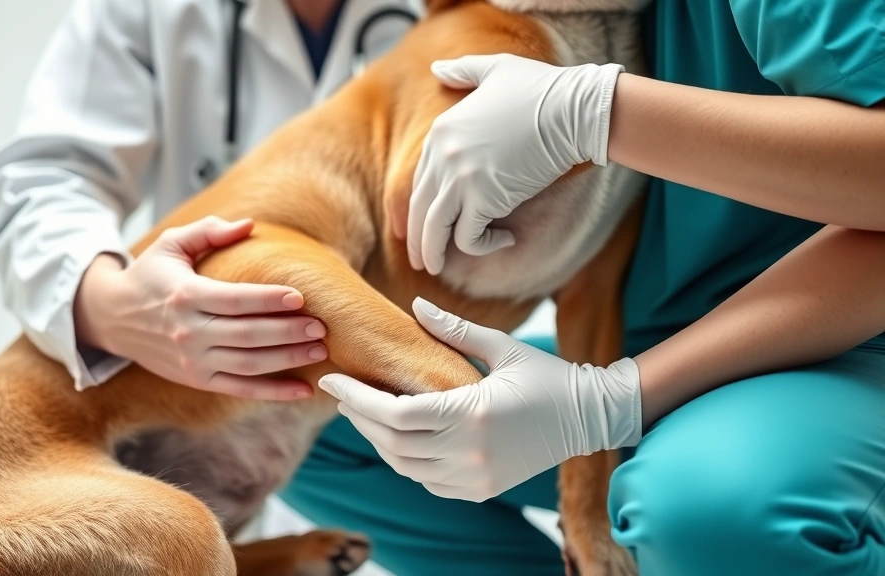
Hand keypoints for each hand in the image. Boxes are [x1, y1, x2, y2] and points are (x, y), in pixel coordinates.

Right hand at [74, 217, 326, 399]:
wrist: (111, 317)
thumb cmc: (150, 275)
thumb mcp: (171, 244)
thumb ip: (208, 231)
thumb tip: (249, 225)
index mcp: (185, 295)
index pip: (233, 300)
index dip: (268, 300)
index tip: (300, 297)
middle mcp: (188, 332)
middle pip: (246, 336)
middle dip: (287, 333)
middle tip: (321, 327)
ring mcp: (192, 361)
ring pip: (248, 365)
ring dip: (287, 360)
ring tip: (319, 351)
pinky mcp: (197, 380)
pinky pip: (241, 389)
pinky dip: (274, 393)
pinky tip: (303, 390)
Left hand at [319, 298, 640, 501]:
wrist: (589, 418)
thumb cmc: (547, 375)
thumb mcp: (502, 347)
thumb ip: (453, 329)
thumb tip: (415, 305)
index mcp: (472, 414)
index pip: (394, 413)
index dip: (356, 399)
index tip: (332, 381)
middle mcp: (470, 453)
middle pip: (391, 442)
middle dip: (359, 417)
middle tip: (342, 392)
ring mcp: (475, 477)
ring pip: (404, 466)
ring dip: (379, 440)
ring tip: (364, 411)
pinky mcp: (481, 490)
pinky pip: (427, 481)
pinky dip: (405, 460)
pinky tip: (398, 436)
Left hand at [404, 54, 623, 274]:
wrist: (572, 109)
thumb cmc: (543, 90)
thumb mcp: (496, 70)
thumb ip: (463, 71)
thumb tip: (438, 68)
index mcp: (440, 131)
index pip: (417, 182)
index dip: (416, 211)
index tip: (419, 229)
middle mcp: (443, 156)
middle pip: (419, 210)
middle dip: (417, 241)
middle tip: (423, 261)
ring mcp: (461, 178)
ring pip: (434, 230)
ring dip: (435, 254)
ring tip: (441, 268)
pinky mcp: (484, 199)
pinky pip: (469, 238)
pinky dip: (483, 245)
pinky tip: (503, 239)